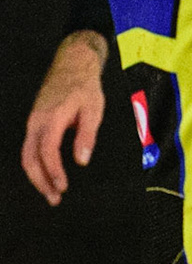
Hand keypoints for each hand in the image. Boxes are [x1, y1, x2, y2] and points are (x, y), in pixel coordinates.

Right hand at [21, 30, 108, 205]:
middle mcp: (36, 122)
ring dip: (37, 176)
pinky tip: (46, 175)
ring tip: (51, 193)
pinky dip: (35, 165)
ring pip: (26, 155)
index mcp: (51, 118)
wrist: (72, 64)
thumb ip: (87, 135)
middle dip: (40, 181)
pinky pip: (29, 148)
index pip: (47, 151)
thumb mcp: (94, 110)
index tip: (62, 187)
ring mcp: (32, 122)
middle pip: (29, 158)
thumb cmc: (85, 87)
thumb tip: (81, 160)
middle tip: (54, 199)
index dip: (53, 171)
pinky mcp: (34, 123)